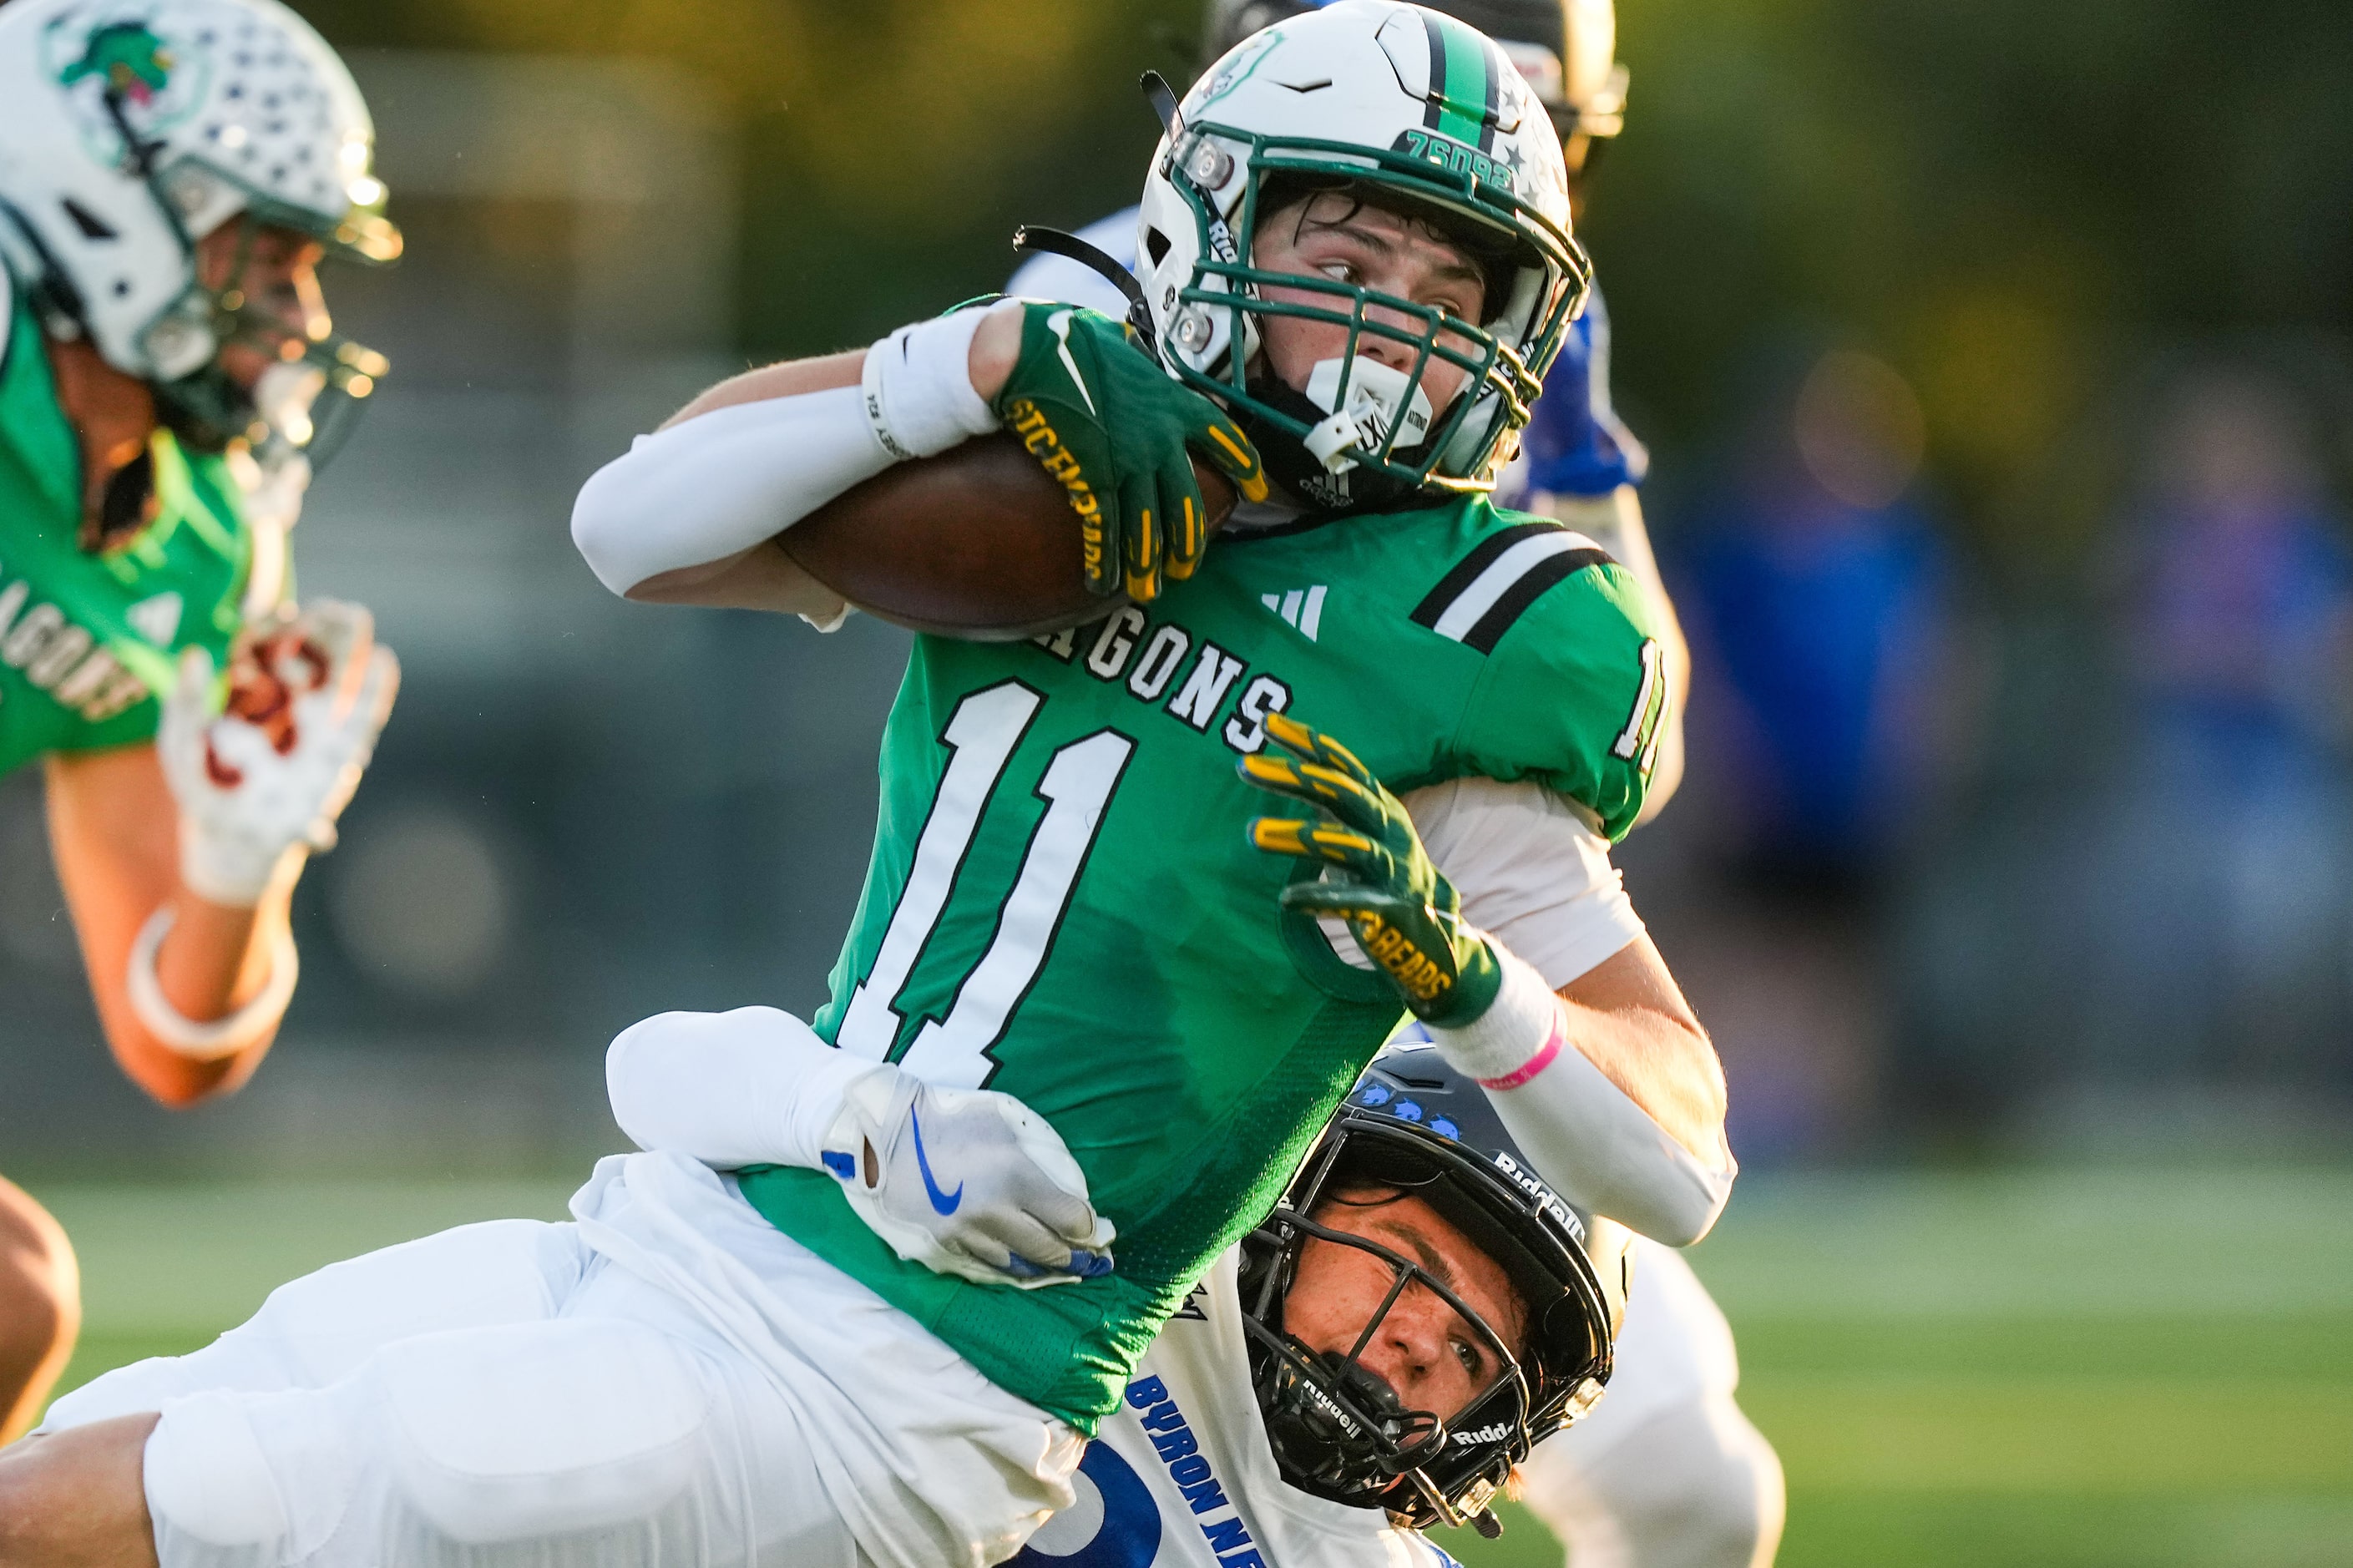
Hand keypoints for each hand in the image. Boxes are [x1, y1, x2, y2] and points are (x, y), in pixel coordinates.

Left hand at [157, 599, 398, 906]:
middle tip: (330, 604)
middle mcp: (287, 703)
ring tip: (352, 617)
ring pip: (337, 677)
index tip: (276, 614)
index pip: (263, 648)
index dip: (269, 627)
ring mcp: (317, 726)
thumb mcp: (181, 752)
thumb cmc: (208, 798)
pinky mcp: (342, 752)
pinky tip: (383, 660)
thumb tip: (194, 654)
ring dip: (347, 646)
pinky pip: (363, 715)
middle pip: (309, 653)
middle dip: (320, 627)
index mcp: (246, 695)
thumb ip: (185, 705)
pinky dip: (374, 689)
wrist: (238, 845)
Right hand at [821, 1065, 1115, 1288]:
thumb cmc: (949, 1118)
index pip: (1070, 1219)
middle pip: (1049, 1250)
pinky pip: (988, 1268)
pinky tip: (1025, 1271)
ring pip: (1019, 1267)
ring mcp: (967, 1236)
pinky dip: (1012, 1271)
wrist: (884, 1137)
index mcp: (1014, 1176)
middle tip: (1094, 1262)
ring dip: (1046, 1271)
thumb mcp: (1002, 1120)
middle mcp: (994, 1213)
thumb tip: (1068, 1186)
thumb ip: (1037, 1153)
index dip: (1091, 1229)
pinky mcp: (944, 1249)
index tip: (1099, 1230)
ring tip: (1065, 1271)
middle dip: (1077, 1258)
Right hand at [989, 302, 1264, 601]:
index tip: (1257, 492)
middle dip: (1189, 543)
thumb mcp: (1119, 347)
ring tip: (1146, 591)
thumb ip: (1134, 361)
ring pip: (1149, 526)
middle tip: (1185, 570)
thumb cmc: (1069, 342)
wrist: (1032, 353)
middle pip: (1188, 502)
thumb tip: (1127, 348)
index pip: (1225, 439)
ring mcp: (1130, 460)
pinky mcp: (1094, 478)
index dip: (1244, 468)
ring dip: (1147, 564)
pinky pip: (1105, 530)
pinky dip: (1104, 561)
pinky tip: (1101, 583)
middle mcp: (1160, 437)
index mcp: (1173, 403)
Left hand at [1239, 713, 1502, 1026]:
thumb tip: (1281, 768)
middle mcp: (1389, 830)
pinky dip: (1320, 899)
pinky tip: (1287, 899)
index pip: (1341, 764)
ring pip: (1344, 845)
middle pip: (1339, 793)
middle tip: (1244, 766)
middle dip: (1292, 777)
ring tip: (1254, 833)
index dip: (1306, 742)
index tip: (1264, 723)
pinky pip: (1352, 901)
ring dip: (1298, 836)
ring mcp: (1392, 870)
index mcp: (1382, 806)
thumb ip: (1329, 803)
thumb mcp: (1359, 831)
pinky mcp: (1389, 910)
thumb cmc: (1383, 877)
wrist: (1434, 939)